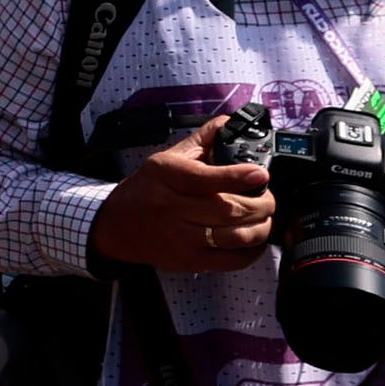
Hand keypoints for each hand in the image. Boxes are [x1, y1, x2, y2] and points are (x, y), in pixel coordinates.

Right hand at [87, 115, 275, 274]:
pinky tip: (256, 241)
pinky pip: (229, 261)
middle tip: (268, 199)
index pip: (204, 178)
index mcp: (166, 176)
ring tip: (265, 218)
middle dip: (260, 204)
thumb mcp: (167, 157)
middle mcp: (171, 208)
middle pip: (227, 210)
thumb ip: (202, 139)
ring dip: (260, 228)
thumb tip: (232, 124)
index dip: (236, 177)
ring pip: (233, 237)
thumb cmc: (147, 189)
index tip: (260, 174)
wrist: (116, 226)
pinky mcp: (188, 261)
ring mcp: (180, 238)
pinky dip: (251, 252)